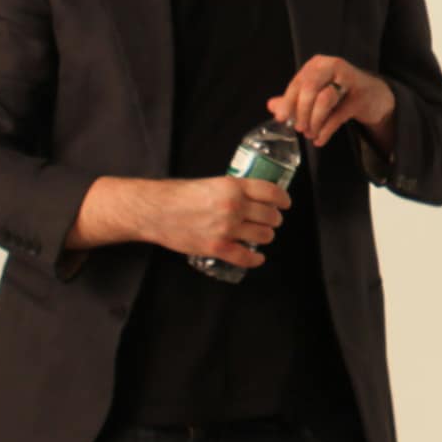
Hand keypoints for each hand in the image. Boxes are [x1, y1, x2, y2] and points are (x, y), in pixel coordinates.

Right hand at [154, 173, 290, 268]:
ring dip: (265, 236)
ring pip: (263, 236)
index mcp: (233, 187)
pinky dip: (255, 259)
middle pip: (271, 216)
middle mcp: (234, 206)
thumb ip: (233, 190)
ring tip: (260, 235)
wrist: (156, 210)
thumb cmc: (179, 195)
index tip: (285, 204)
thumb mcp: (211, 183)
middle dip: (273, 220)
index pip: (271, 192)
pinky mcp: (217, 247)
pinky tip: (257, 257)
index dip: (283, 199)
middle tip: (269, 221)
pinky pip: (246, 257)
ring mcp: (227, 228)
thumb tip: (252, 197)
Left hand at [269, 53, 392, 147]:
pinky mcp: (361, 97)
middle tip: (298, 129)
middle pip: (309, 88)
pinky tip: (320, 139)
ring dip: (314, 121)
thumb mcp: (316, 94)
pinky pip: (339, 114)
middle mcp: (333, 66)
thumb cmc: (341, 93)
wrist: (375, 96)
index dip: (287, 102)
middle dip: (301, 111)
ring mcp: (349, 80)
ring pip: (324, 99)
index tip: (280, 119)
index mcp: (318, 64)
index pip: (297, 82)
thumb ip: (294, 100)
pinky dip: (326, 129)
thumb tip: (271, 106)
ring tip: (310, 134)